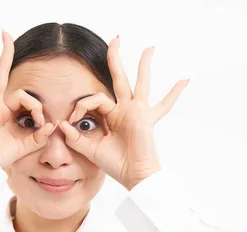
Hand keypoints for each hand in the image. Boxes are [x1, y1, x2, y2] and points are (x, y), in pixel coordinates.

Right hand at [0, 30, 57, 168]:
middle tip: (6, 33)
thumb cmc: (0, 156)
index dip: (37, 106)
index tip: (42, 122)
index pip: (25, 96)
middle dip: (5, 53)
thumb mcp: (26, 146)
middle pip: (2, 72)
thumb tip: (53, 125)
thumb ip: (39, 137)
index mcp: (7, 109)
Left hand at [58, 36, 188, 190]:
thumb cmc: (116, 165)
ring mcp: (137, 112)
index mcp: (112, 116)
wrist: (133, 176)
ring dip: (143, 65)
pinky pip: (163, 104)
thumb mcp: (90, 150)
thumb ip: (75, 138)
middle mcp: (125, 110)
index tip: (73, 120)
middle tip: (116, 39)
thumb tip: (61, 124)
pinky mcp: (145, 117)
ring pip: (140, 83)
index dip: (82, 105)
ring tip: (149, 48)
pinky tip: (185, 80)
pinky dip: (174, 93)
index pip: (95, 99)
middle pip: (119, 79)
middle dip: (115, 59)